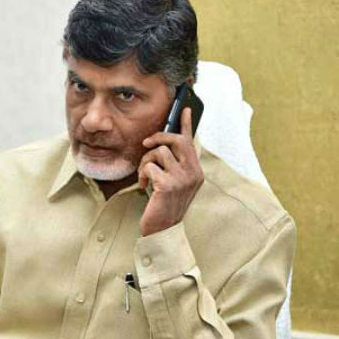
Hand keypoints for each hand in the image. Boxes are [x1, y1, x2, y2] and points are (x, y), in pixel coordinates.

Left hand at [138, 107, 203, 236]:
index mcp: (196, 172)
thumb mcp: (172, 183)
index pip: (191, 142)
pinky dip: (142, 174)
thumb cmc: (164, 205)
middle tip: (146, 144)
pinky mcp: (168, 184)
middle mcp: (193, 173)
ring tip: (144, 176)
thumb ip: (171, 165)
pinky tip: (143, 187)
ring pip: (159, 152)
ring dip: (146, 162)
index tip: (183, 108)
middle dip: (158, 138)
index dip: (186, 124)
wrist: (162, 230)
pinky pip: (149, 166)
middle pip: (176, 140)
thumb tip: (161, 146)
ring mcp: (182, 179)